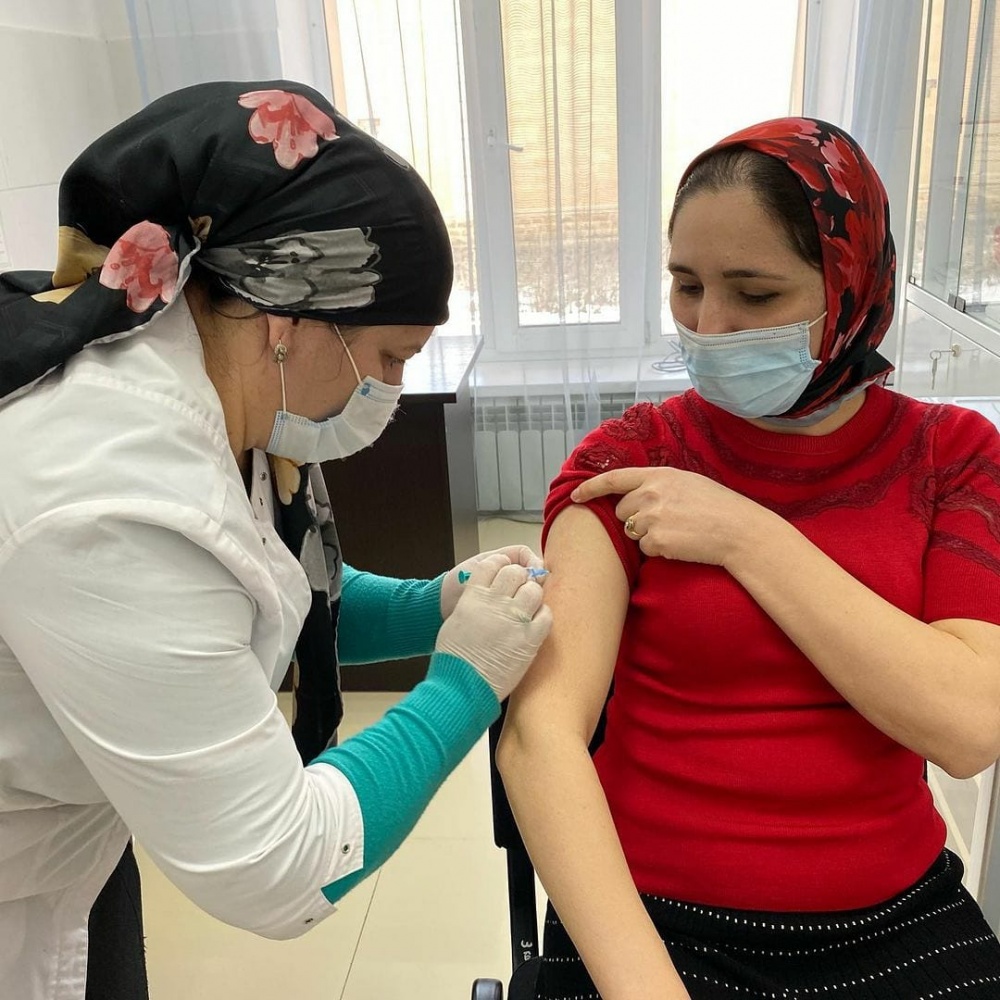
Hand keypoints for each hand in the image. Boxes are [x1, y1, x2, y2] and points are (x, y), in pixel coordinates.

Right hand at [435, 553, 552, 700]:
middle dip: (519, 578)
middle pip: (516, 573)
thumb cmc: (454, 658)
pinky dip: (542, 616)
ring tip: (528, 607)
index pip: (492, 564)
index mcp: (474, 596)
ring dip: (532, 595)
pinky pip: (546, 615)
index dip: (501, 566)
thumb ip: (472, 603)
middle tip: (519, 589)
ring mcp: (514, 619)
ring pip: (534, 590)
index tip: (505, 573)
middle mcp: (495, 602)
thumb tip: (485, 596)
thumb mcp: (455, 621)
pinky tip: (535, 624)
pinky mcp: (530, 639)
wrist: (462, 686)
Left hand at [571, 467, 773, 566]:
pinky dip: (659, 550)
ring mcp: (652, 517)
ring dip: (648, 535)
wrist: (738, 530)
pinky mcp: (656, 541)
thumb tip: (634, 494)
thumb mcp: (687, 483)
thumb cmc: (717, 506)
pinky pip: (645, 550)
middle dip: (635, 518)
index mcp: (658, 475)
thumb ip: (658, 485)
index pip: (613, 478)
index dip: (591, 487)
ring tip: (678, 531)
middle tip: (666, 521)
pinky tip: (681, 543)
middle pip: (621, 511)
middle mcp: (650, 493)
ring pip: (632, 532)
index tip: (576, 495)